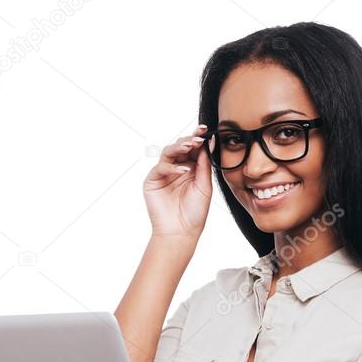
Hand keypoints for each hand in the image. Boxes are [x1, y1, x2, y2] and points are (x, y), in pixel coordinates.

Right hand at [142, 123, 212, 240]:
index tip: (205, 129)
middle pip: (180, 147)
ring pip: (168, 152)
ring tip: (191, 146)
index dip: (198, 138)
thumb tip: (209, 142)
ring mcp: (163, 173)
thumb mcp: (204, 185)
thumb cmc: (195, 212)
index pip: (193, 149)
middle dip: (189, 140)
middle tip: (199, 137)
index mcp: (190, 168)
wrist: (182, 232)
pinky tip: (183, 170)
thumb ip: (205, 164)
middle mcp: (176, 168)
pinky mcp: (152, 181)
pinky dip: (172, 167)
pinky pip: (161, 167)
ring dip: (180, 147)